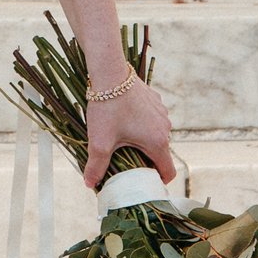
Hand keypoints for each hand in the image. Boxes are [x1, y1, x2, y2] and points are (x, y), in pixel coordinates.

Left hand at [82, 68, 174, 189]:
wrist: (110, 73)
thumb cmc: (107, 108)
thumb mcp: (100, 141)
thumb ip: (96, 166)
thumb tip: (89, 184)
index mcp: (157, 142)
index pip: (168, 172)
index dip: (157, 181)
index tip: (142, 182)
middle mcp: (165, 128)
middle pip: (160, 153)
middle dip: (145, 160)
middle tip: (125, 161)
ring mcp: (162, 113)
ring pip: (155, 135)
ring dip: (143, 141)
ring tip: (121, 140)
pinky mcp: (155, 100)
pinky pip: (151, 119)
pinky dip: (142, 124)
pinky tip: (123, 120)